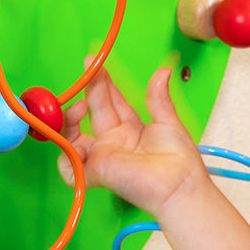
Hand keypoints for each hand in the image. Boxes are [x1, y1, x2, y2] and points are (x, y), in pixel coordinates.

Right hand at [57, 65, 209, 219]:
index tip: (95, 64)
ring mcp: (103, 157)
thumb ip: (159, 97)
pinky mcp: (97, 174)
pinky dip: (68, 156)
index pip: (109, 101)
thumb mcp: (168, 122)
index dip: (101, 82)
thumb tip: (163, 70)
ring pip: (73, 137)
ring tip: (79, 108)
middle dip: (87, 90)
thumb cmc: (179, 160)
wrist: (181, 185)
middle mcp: (113, 141)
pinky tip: (80, 144)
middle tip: (89, 72)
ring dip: (70, 119)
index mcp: (129, 128)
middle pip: (92, 111)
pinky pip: (70, 169)